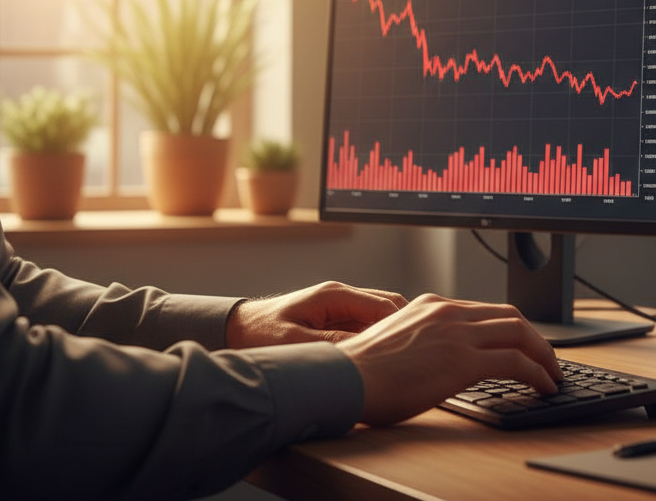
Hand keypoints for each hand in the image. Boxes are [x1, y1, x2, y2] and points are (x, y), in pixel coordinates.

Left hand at [226, 280, 406, 347]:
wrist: (236, 330)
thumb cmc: (260, 334)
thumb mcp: (295, 342)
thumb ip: (332, 344)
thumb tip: (368, 352)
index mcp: (335, 295)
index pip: (385, 304)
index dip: (406, 325)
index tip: (419, 346)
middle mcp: (341, 296)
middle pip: (389, 307)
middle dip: (406, 328)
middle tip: (419, 354)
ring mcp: (339, 308)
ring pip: (380, 317)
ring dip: (393, 335)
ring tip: (405, 359)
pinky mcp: (335, 320)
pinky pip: (366, 327)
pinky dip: (379, 341)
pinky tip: (383, 361)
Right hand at [337, 293, 561, 425]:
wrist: (346, 377)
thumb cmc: (362, 372)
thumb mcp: (397, 342)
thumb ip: (423, 340)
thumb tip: (438, 359)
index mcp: (432, 306)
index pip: (485, 310)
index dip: (511, 328)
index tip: (523, 344)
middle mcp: (448, 312)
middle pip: (509, 316)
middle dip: (536, 338)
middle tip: (548, 359)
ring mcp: (457, 333)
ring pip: (520, 333)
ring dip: (544, 355)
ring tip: (553, 375)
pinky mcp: (463, 360)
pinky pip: (516, 362)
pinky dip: (538, 373)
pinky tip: (544, 386)